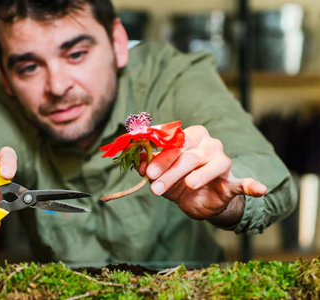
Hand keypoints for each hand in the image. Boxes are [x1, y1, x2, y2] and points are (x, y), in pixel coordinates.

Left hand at [137, 125, 266, 222]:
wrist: (197, 200)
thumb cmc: (176, 179)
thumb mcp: (159, 174)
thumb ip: (148, 166)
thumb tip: (139, 162)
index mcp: (190, 136)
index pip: (174, 142)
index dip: (160, 156)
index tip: (147, 171)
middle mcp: (209, 144)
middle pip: (188, 154)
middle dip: (170, 169)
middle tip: (155, 185)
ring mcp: (222, 161)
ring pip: (210, 166)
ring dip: (196, 178)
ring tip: (188, 186)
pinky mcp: (232, 180)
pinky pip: (243, 182)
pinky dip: (252, 185)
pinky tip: (259, 189)